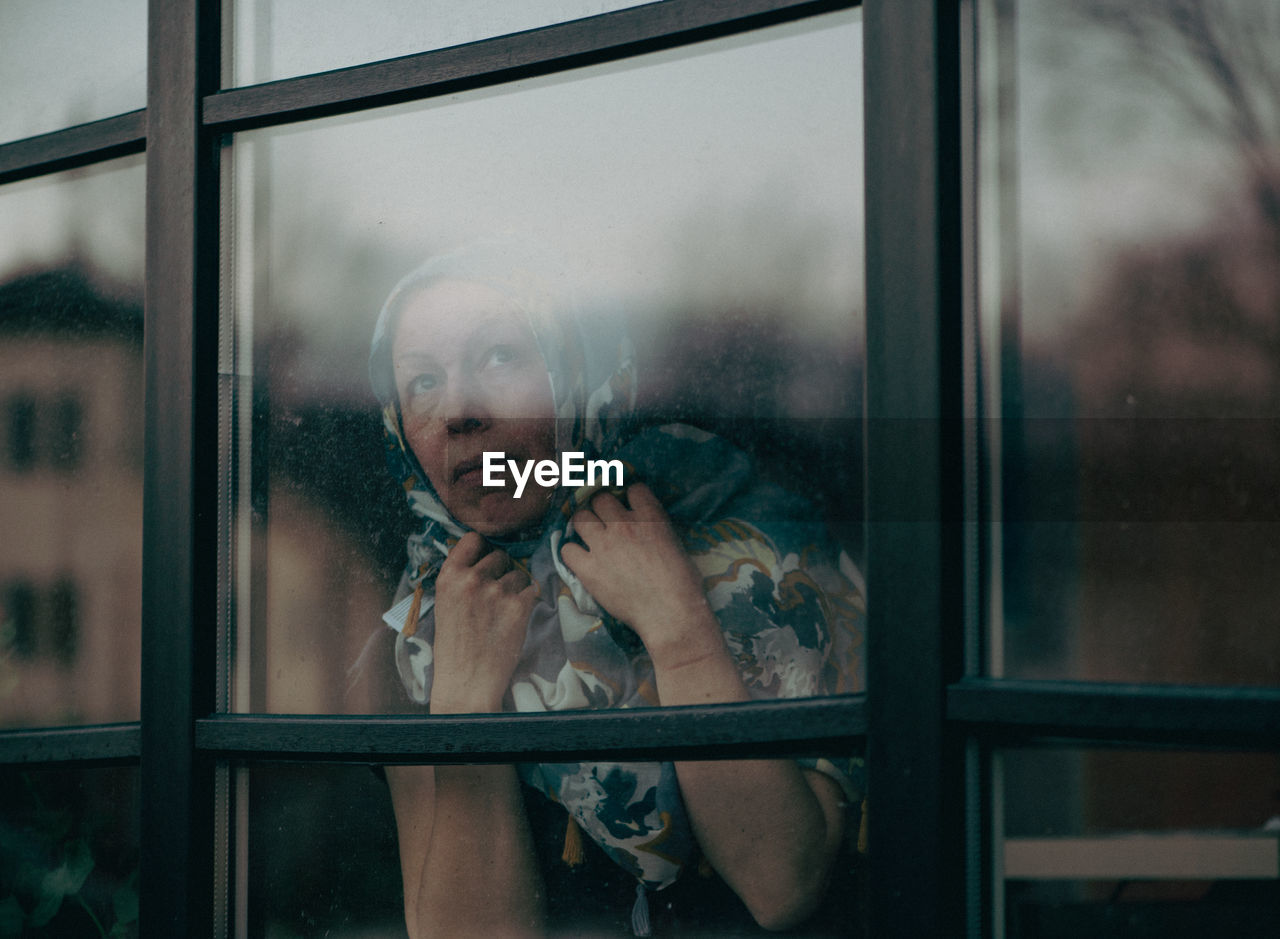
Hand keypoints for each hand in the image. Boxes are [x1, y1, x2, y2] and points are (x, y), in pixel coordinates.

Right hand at [429, 532, 537, 713]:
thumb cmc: (454, 647)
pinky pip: (532, 588)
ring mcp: (497, 591)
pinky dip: (528, 599)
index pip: (473, 539)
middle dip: (501, 571)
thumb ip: (461, 578)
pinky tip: (515, 617)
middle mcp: (472, 579)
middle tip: (495, 594)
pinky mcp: (519, 605)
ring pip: (518, 572)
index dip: (482, 549)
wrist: (467, 681)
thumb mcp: (445, 603)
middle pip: (499, 555)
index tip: (484, 560)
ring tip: (503, 610)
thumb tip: (483, 556)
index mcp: (449, 576)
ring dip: (516, 586)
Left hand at [560, 483, 721, 665]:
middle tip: (606, 522)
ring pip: (579, 517)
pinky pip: (567, 550)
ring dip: (585, 525)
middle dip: (603, 508)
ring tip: (590, 537)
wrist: (670, 614)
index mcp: (650, 518)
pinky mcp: (589, 569)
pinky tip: (582, 561)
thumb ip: (657, 529)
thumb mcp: (675, 544)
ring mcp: (604, 546)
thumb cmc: (682, 584)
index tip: (630, 507)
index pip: (634, 489)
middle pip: (601, 499)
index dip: (631, 498)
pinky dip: (573, 554)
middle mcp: (624, 525)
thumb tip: (646, 528)